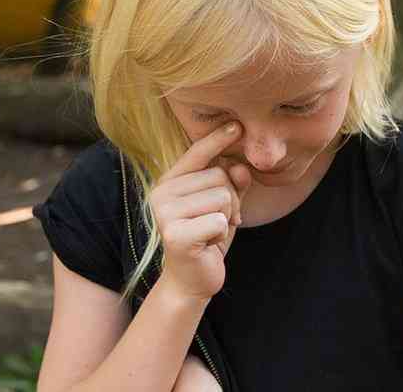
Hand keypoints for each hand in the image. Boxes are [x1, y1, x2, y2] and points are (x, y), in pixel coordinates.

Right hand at [149, 122, 252, 301]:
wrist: (192, 279)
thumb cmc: (207, 236)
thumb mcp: (224, 205)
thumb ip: (233, 182)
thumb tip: (241, 168)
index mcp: (170, 182)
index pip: (197, 154)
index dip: (217, 139)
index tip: (237, 124)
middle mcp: (162, 194)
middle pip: (220, 177)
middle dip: (231, 201)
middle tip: (219, 221)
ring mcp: (165, 214)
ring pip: (223, 197)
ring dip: (227, 218)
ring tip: (212, 232)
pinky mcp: (175, 235)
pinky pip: (220, 221)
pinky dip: (222, 234)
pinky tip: (208, 244)